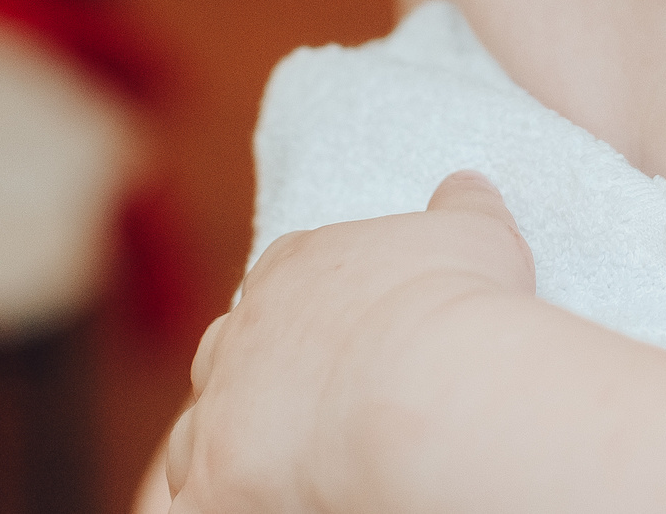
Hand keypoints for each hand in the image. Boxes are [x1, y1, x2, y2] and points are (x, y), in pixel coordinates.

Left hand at [166, 171, 535, 511]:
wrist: (428, 389)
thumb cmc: (455, 306)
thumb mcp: (475, 236)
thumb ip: (461, 207)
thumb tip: (466, 183)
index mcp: (296, 266)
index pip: (279, 283)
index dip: (303, 313)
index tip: (332, 337)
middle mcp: (241, 332)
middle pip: (225, 353)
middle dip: (251, 376)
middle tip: (294, 406)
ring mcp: (220, 410)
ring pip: (195, 433)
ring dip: (220, 447)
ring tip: (266, 472)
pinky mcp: (215, 486)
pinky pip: (190, 503)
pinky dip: (211, 506)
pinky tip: (239, 507)